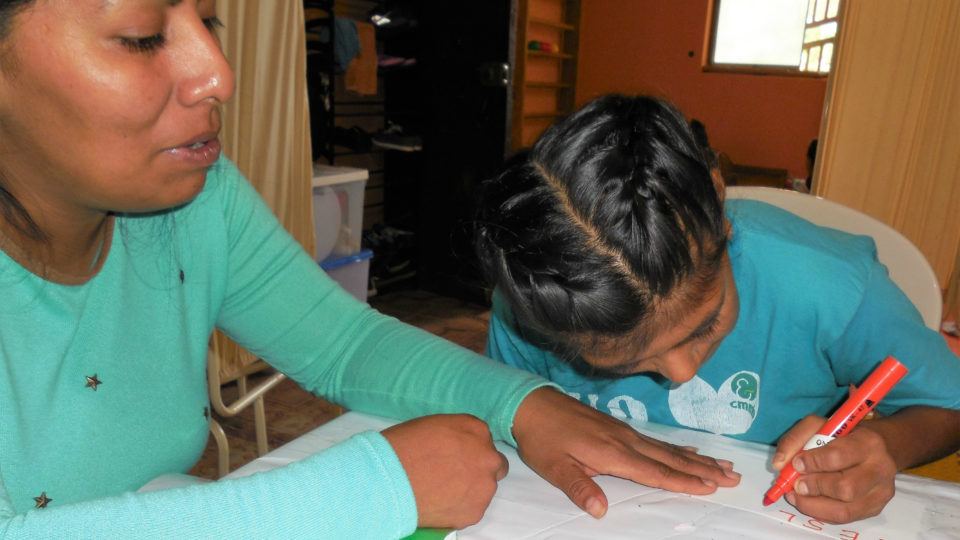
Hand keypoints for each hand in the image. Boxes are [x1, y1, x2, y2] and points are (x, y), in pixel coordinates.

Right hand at [382, 414, 507, 528]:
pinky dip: (459, 507)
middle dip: (477, 470)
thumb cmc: (403, 446)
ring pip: (483, 489)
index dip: (469, 450)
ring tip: (441, 491)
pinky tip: (439, 503)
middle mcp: (488, 457)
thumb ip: (457, 434)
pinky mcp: (475, 512)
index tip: (455, 458)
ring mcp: (484, 487)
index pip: (484, 441)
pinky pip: (472, 509)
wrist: (390, 478)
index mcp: (476, 430)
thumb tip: (460, 447)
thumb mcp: (434, 424)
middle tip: (452, 476)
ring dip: (469, 489)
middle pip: (493, 465)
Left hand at [512, 388, 740, 518]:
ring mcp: (624, 432)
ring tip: (723, 465)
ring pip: (668, 449)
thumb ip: (579, 488)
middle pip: (670, 459)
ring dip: (697, 459)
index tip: (711, 487)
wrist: (531, 404)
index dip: (683, 482)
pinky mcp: (619, 428)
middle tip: (733, 477)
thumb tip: (600, 512)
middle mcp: (625, 440)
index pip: (654, 471)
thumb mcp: (554, 467)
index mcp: (612, 453)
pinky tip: (690, 451)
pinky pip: (657, 441)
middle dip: (702, 470)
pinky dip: (678, 448)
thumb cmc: (541, 438)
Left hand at [773, 415, 896, 522]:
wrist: (879, 447)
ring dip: (813, 505)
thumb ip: (796, 439)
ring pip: (845, 510)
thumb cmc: (844, 435)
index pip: (838, 457)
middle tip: (797, 484)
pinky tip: (809, 502)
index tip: (796, 464)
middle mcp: (880, 469)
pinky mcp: (875, 508)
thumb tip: (779, 464)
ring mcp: (881, 492)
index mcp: (868, 442)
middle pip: (845, 488)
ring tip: (797, 495)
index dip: (813, 463)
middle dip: (814, 487)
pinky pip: (845, 518)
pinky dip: (821, 513)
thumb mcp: (819, 425)